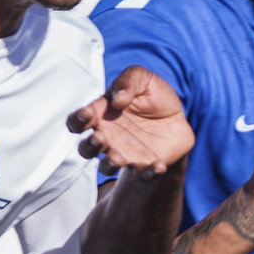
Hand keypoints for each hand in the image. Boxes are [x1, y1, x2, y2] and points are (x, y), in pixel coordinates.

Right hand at [69, 66, 193, 177]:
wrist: (176, 116)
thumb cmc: (152, 95)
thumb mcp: (142, 78)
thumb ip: (127, 82)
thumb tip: (117, 100)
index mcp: (100, 115)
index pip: (78, 121)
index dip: (76, 120)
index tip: (86, 115)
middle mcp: (107, 138)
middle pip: (86, 149)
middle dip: (89, 146)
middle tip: (100, 138)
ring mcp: (124, 154)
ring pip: (107, 166)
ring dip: (109, 164)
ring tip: (118, 158)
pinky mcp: (144, 166)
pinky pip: (143, 175)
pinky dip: (149, 173)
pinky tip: (158, 167)